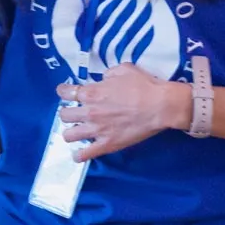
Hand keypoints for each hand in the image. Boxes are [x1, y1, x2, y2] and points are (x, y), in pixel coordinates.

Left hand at [55, 64, 190, 162]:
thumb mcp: (124, 69)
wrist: (160, 106)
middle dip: (67, 112)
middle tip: (75, 112)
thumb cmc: (144, 85)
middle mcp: (89, 111)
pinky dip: (79, 155)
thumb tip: (103, 79)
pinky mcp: (106, 145)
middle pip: (64, 115)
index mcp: (91, 92)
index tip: (66, 92)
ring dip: (71, 132)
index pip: (65, 92)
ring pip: (68, 135)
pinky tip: (80, 153)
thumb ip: (108, 74)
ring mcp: (96, 130)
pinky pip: (84, 155)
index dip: (63, 92)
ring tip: (78, 130)